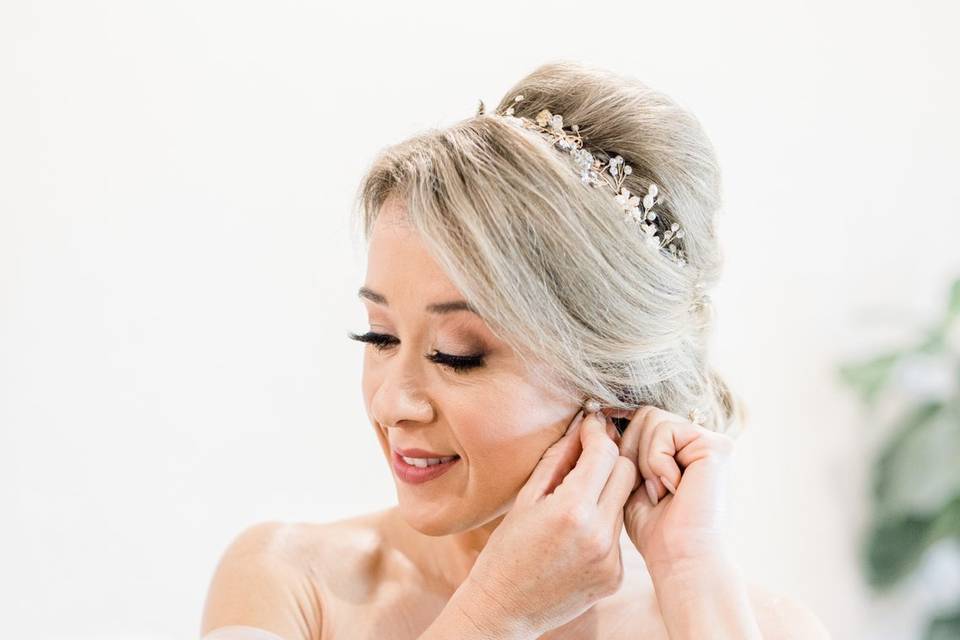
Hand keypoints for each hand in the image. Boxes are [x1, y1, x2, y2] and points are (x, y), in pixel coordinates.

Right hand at [458, 410, 636, 638]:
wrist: (505, 608)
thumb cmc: (507, 550)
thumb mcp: (526, 498)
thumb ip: (558, 460)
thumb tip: (580, 427)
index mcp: (572, 510)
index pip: (604, 453)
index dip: (597, 432)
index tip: (590, 424)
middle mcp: (599, 534)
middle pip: (626, 473)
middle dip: (609, 457)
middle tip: (589, 453)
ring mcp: (611, 558)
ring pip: (622, 502)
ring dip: (605, 492)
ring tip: (574, 499)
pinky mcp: (616, 576)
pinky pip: (618, 534)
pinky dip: (602, 525)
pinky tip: (576, 534)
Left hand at [612, 405, 735, 575]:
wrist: (680, 558)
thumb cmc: (654, 529)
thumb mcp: (632, 480)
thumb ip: (626, 448)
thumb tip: (602, 415)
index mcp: (682, 449)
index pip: (640, 421)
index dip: (624, 445)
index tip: (634, 482)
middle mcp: (699, 441)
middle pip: (644, 415)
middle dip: (633, 453)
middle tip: (650, 490)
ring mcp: (710, 441)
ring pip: (651, 418)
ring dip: (646, 461)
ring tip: (661, 491)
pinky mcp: (716, 446)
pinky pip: (666, 431)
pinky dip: (658, 462)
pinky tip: (673, 489)